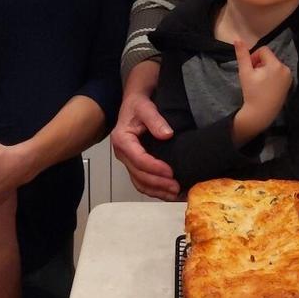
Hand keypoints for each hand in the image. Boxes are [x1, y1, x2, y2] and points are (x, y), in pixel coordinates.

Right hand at [109, 61, 179, 199]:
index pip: (138, 159)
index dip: (154, 168)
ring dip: (157, 191)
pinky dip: (154, 190)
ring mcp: (127, 160)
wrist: (134, 103)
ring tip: (175, 194)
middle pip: (139, 174)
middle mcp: (122, 153)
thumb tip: (167, 134)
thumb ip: (155, 120)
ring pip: (139, 182)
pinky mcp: (133, 164)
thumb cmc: (139, 104)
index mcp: (122, 140)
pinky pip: (141, 182)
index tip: (171, 172)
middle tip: (176, 187)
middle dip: (158, 183)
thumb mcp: (146, 107)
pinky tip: (168, 193)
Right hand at [232, 39, 291, 142]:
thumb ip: (242, 55)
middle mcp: (286, 68)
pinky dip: (272, 76)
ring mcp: (289, 77)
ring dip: (265, 70)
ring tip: (260, 83)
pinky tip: (266, 87)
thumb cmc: (251, 92)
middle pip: (269, 58)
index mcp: (276, 64)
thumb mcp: (245, 72)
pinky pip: (279, 73)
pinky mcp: (289, 84)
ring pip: (273, 65)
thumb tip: (237, 39)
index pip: (263, 50)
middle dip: (260, 64)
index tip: (250, 70)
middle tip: (254, 78)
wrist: (261, 113)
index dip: (254, 58)